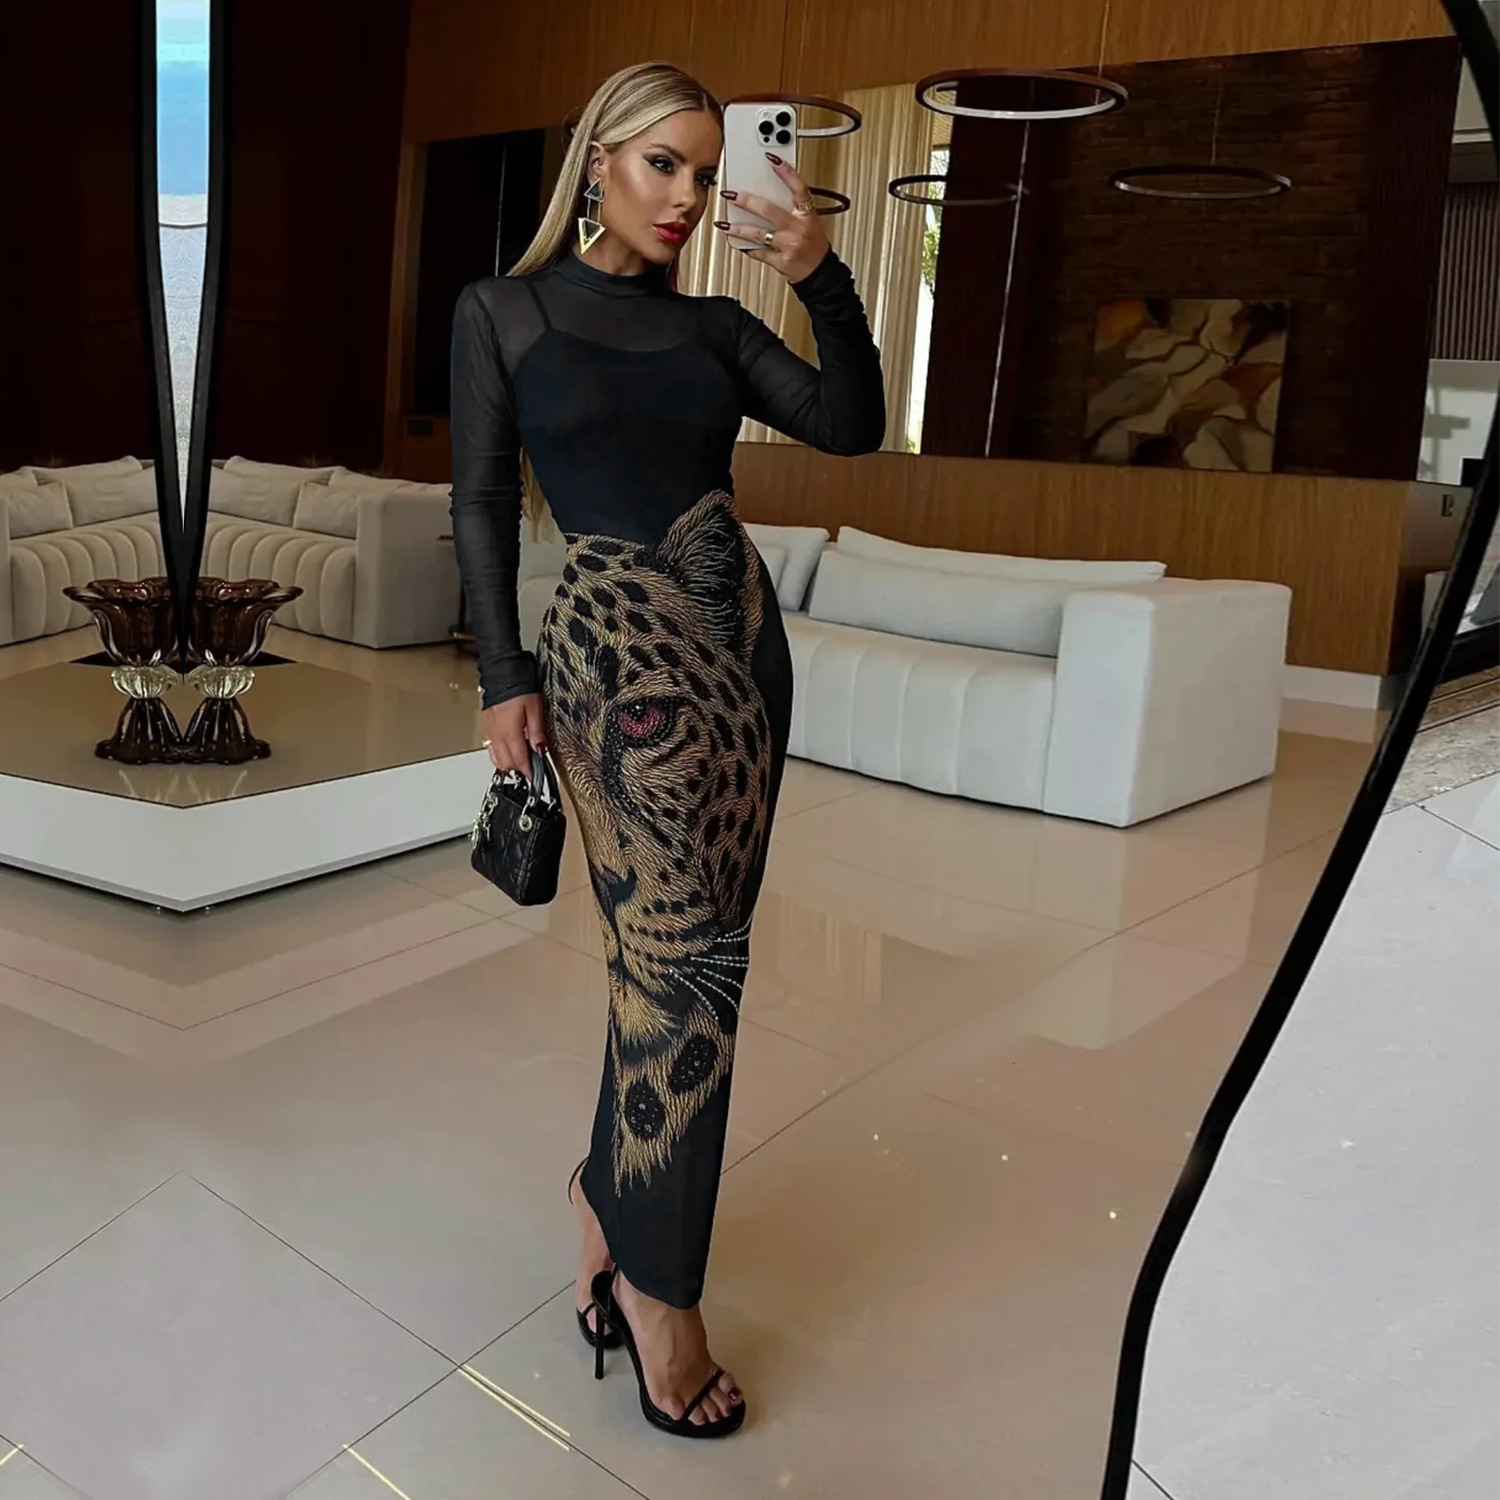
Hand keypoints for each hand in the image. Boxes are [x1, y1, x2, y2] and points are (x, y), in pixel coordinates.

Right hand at [482, 693, 546, 774]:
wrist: (502, 673)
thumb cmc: (519, 687)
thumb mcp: (535, 709)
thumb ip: (537, 732)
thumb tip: (540, 750)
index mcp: (510, 732)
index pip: (520, 760)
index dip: (529, 770)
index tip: (535, 776)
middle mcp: (497, 734)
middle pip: (507, 763)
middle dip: (520, 768)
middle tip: (532, 765)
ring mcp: (490, 731)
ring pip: (497, 758)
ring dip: (509, 763)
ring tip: (521, 759)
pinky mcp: (487, 727)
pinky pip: (491, 748)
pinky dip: (499, 754)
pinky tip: (508, 750)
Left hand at [714, 155, 828, 284]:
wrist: (819, 272)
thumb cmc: (813, 244)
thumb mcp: (810, 221)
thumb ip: (792, 207)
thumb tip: (768, 191)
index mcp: (807, 215)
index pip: (798, 189)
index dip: (787, 173)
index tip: (772, 159)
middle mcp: (797, 229)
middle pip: (769, 211)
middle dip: (746, 202)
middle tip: (731, 194)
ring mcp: (788, 246)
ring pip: (758, 234)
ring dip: (738, 229)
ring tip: (724, 224)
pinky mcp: (780, 261)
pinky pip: (759, 252)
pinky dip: (747, 247)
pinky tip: (737, 241)